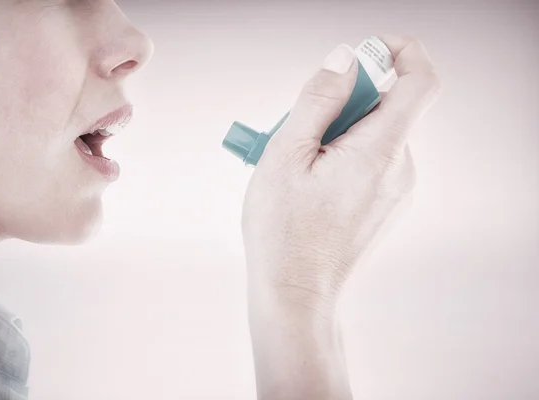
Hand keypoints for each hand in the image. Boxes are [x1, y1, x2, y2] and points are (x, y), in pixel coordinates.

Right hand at [241, 36, 441, 399]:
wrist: (296, 294)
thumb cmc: (284, 232)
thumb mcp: (286, 154)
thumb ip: (318, 99)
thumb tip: (344, 59)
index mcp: (379, 152)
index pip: (419, 81)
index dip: (398, 53)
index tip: (363, 54)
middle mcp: (400, 169)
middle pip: (384, 108)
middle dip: (340, 105)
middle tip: (296, 132)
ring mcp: (396, 190)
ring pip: (371, 135)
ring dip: (334, 135)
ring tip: (296, 168)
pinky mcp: (386, 204)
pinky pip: (370, 161)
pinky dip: (341, 158)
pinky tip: (310, 184)